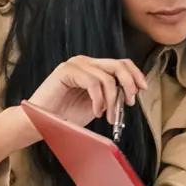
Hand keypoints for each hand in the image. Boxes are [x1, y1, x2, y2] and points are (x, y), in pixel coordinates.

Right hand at [28, 56, 149, 127]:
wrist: (42, 123)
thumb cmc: (68, 115)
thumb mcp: (98, 104)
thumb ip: (112, 94)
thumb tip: (133, 92)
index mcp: (93, 67)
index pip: (121, 63)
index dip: (135, 74)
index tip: (142, 89)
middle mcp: (85, 62)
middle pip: (118, 65)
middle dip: (129, 84)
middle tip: (130, 103)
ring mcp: (75, 64)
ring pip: (107, 77)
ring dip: (112, 100)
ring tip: (108, 116)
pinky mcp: (66, 71)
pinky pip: (93, 83)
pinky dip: (99, 100)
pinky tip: (96, 112)